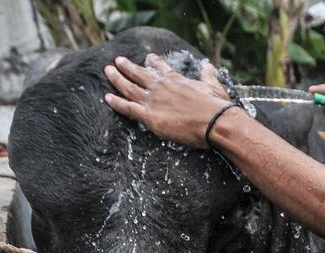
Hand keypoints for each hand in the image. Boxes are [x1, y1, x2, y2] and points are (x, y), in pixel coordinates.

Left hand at [103, 54, 232, 148]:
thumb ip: (208, 76)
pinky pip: (127, 107)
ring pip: (129, 87)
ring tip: (108, 71)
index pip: (161, 68)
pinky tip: (107, 97)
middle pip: (139, 73)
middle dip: (127, 66)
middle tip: (118, 61)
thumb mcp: (214, 85)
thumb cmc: (217, 106)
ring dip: (117, 78)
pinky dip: (116, 102)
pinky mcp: (149, 116)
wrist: (215, 122)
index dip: (154, 62)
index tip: (148, 58)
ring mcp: (153, 100)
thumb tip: (208, 67)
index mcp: (176, 79)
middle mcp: (161, 86)